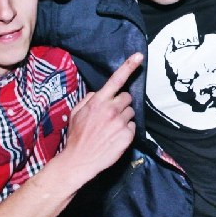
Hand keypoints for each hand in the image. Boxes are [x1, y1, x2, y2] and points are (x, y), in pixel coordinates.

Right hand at [65, 52, 142, 178]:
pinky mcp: (127, 135)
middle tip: (111, 115)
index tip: (139, 56)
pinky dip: (126, 130)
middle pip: (127, 97)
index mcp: (98, 102)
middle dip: (121, 103)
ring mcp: (120, 123)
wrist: (79, 160)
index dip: (128, 66)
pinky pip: (132, 126)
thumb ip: (89, 99)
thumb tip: (100, 93)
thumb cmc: (77, 136)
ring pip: (131, 112)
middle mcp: (111, 110)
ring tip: (111, 128)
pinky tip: (115, 137)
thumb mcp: (76, 112)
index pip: (116, 80)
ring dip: (124, 117)